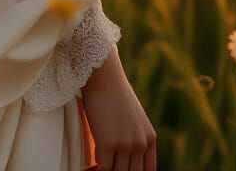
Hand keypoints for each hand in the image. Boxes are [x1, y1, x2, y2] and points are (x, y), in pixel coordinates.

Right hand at [80, 49, 155, 170]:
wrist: (102, 73)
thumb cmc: (111, 91)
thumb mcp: (130, 116)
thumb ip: (132, 136)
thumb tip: (122, 156)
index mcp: (149, 138)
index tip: (118, 169)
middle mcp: (141, 143)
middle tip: (103, 168)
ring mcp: (126, 145)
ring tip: (92, 169)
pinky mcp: (108, 143)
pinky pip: (103, 169)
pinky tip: (86, 168)